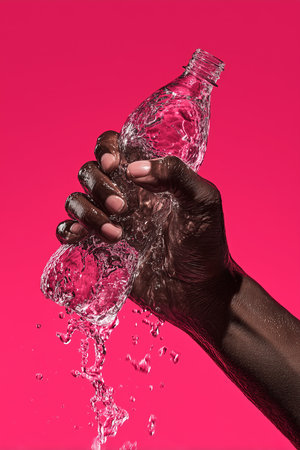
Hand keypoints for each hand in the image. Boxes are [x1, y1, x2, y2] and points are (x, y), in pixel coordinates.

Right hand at [57, 131, 240, 346]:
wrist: (198, 291)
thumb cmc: (206, 245)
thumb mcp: (203, 202)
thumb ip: (176, 175)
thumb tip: (135, 169)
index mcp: (147, 180)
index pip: (114, 149)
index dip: (106, 149)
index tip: (114, 165)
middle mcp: (125, 196)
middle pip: (89, 173)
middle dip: (99, 185)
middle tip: (123, 207)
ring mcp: (110, 222)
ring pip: (75, 200)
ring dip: (87, 212)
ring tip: (116, 234)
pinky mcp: (99, 249)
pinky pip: (68, 232)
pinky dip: (68, 231)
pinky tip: (84, 239)